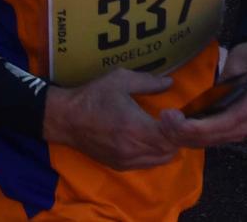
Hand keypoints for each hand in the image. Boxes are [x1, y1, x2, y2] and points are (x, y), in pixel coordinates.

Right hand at [42, 67, 178, 169]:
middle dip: (176, 136)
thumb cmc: (93, 96)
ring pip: (160, 160)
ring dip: (166, 146)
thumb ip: (148, 82)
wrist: (66, 119)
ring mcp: (126, 161)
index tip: (174, 112)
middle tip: (173, 120)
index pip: (171, 137)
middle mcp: (133, 149)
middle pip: (169, 150)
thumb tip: (170, 83)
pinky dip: (154, 153)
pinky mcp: (119, 166)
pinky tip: (149, 138)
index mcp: (135, 127)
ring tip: (163, 128)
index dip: (180, 127)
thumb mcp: (120, 80)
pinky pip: (147, 163)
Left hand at [158, 42, 246, 149]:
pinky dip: (187, 136)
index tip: (176, 119)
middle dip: (186, 131)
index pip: (224, 124)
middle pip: (212, 136)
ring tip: (163, 121)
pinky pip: (204, 140)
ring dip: (183, 135)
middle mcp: (246, 125)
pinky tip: (171, 126)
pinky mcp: (225, 133)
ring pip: (206, 141)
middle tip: (163, 118)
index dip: (200, 125)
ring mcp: (236, 132)